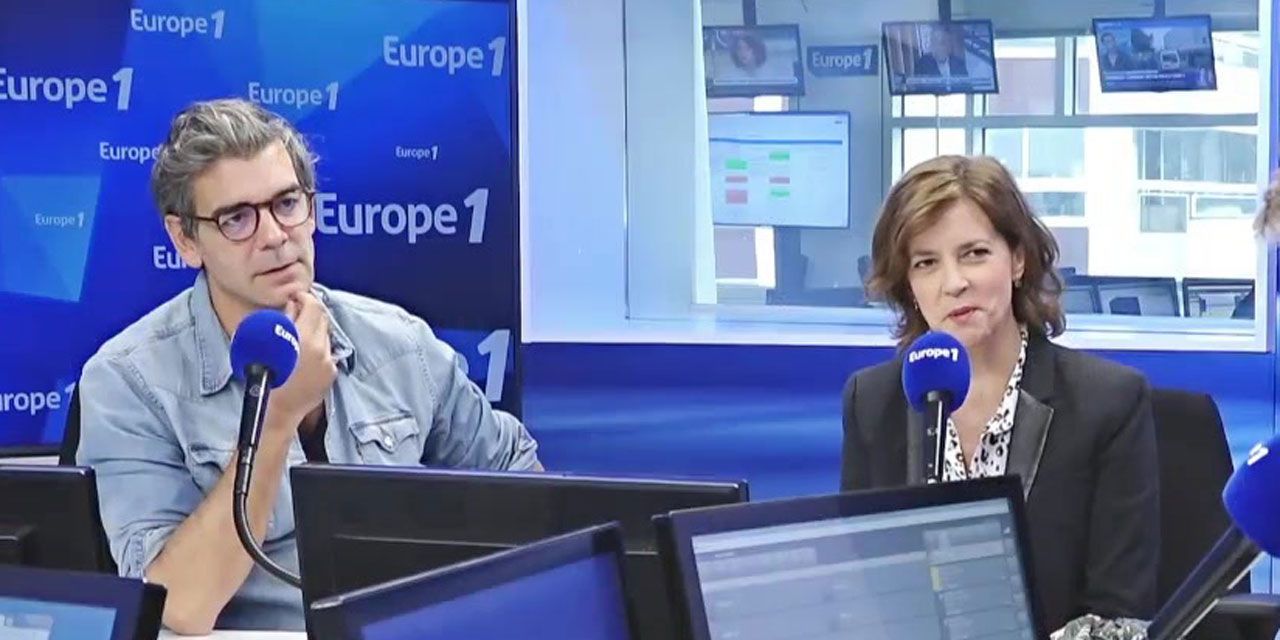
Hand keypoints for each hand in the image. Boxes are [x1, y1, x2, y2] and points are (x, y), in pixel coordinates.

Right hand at [266, 292, 336, 427]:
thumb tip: (292, 304)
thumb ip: (283, 321)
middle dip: (311, 311)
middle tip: (298, 310)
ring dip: (315, 329)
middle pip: (323, 318)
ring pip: (326, 334)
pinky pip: (327, 352)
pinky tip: (304, 352)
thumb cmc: (263, 380)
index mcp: (304, 341)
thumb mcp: (266, 345)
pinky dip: (317, 346)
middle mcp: (321, 350)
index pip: (313, 307)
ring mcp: (328, 362)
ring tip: (299, 332)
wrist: (277, 412)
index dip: (305, 297)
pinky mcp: (331, 373)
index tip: (297, 297)